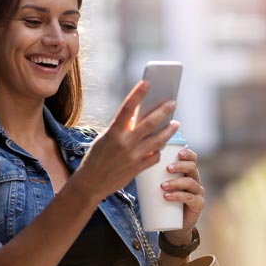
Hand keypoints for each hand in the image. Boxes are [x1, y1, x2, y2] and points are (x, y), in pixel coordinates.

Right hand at [72, 81, 178, 202]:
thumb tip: (139, 118)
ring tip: (176, 124)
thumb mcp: (105, 139)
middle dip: (164, 111)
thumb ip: (121, 129)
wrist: (90, 183)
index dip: (138, 93)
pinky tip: (161, 147)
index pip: (127, 107)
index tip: (147, 82)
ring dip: (169, 131)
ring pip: (158, 140)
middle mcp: (124, 143)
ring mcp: (133, 156)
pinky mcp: (138, 169)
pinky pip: (155, 157)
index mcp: (113, 132)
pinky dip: (159, 151)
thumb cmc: (96, 158)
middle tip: (173, 103)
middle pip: (149, 123)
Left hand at [161, 148, 204, 244]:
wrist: (174, 226)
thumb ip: (152, 177)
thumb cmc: (165, 203)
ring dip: (176, 182)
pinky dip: (178, 196)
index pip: (192, 158)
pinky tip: (168, 196)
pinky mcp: (198, 205)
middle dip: (180, 166)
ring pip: (190, 183)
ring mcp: (198, 193)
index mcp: (187, 173)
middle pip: (192, 167)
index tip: (178, 152)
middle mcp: (195, 180)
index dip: (187, 153)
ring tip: (162, 186)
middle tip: (167, 169)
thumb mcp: (160, 187)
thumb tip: (133, 164)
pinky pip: (190, 198)